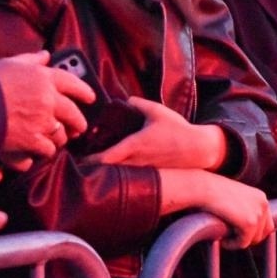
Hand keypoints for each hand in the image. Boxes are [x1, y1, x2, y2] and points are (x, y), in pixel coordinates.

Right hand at [0, 51, 92, 162]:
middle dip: (79, 122)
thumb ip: (31, 60)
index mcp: (44, 77)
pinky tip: (38, 148)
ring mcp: (42, 121)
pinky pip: (48, 148)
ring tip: (57, 139)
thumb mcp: (11, 63)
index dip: (84, 91)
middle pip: (73, 113)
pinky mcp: (32, 140)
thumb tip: (45, 55)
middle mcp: (48, 98)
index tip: (90, 97)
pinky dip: (44, 150)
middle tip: (79, 127)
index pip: (73, 83)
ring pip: (62, 134)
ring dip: (60, 138)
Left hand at [84, 97, 227, 169]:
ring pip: (119, 175)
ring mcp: (144, 170)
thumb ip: (138, 104)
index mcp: (134, 145)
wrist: (197, 149)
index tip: (79, 160)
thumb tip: (125, 100)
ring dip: (107, 173)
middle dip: (94, 169)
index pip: (107, 157)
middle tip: (80, 166)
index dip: (91, 160)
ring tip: (94, 170)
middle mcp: (137, 161)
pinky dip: (121, 175)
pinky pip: (131, 177)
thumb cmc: (177, 129)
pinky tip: (116, 172)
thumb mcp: (157, 111)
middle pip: (109, 170)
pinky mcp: (151, 175)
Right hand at [197, 173, 273, 249]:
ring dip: (239, 242)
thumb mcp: (234, 199)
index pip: (267, 224)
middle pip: (264, 233)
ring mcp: (258, 213)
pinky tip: (222, 240)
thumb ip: (245, 211)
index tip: (238, 234)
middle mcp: (263, 204)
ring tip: (225, 237)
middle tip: (232, 238)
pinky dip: (232, 245)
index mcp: (261, 197)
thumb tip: (255, 233)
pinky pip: (243, 243)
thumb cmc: (213, 193)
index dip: (254, 233)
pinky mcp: (249, 223)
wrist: (204, 188)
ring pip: (253, 240)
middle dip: (248, 238)